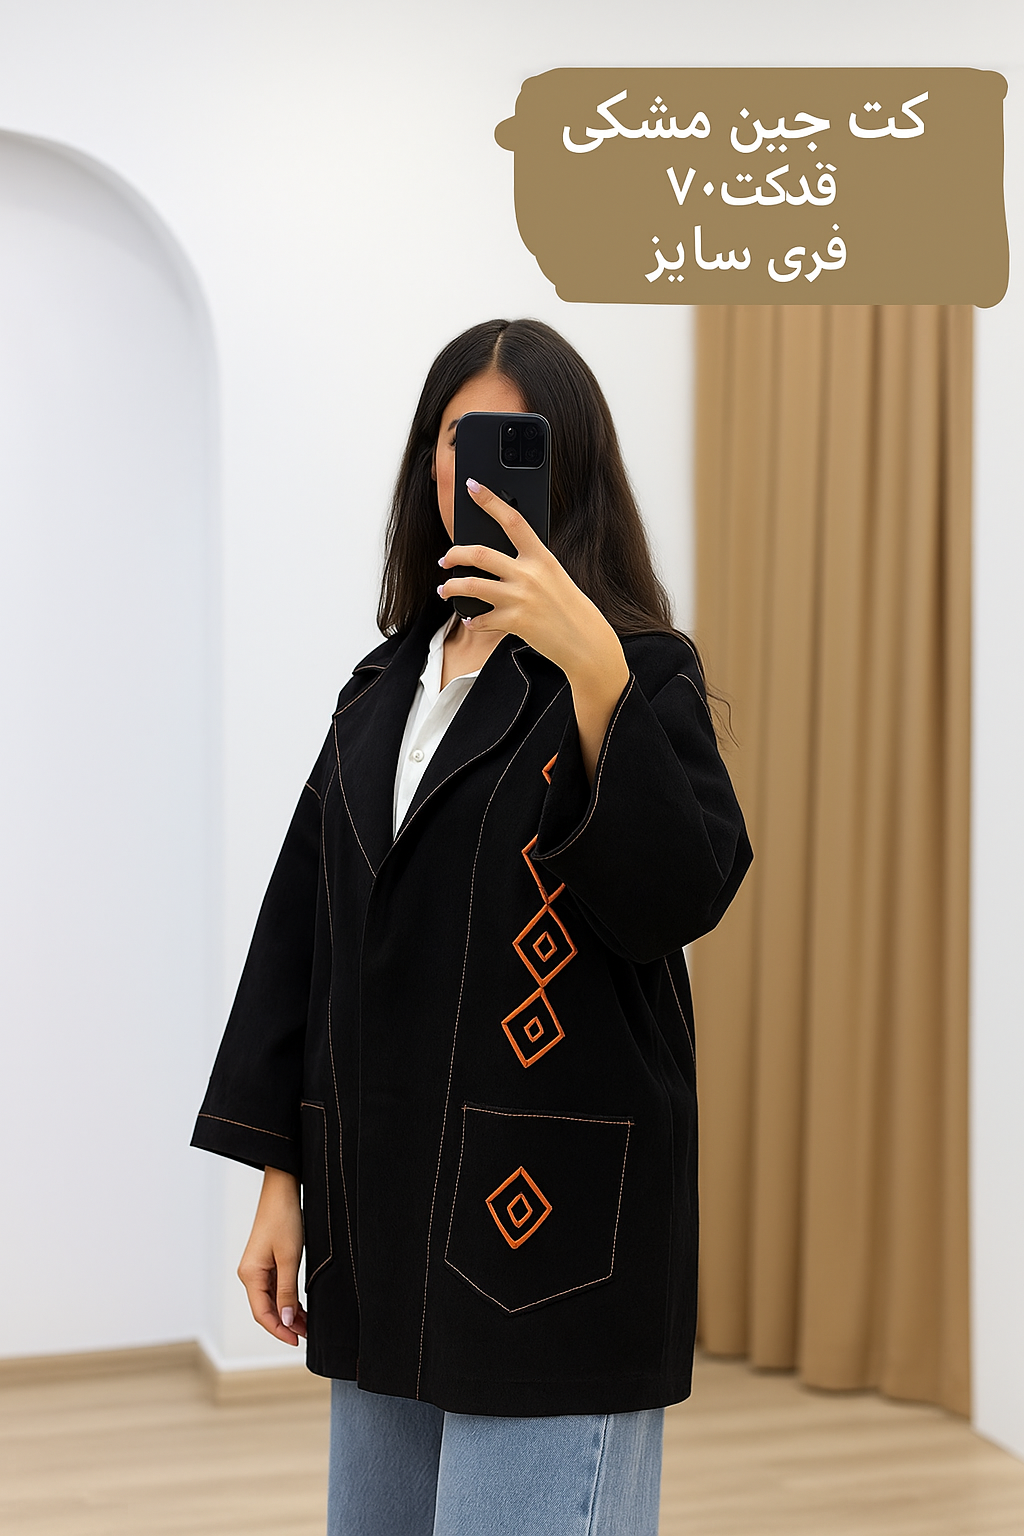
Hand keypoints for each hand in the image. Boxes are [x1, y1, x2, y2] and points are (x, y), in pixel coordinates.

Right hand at [237, 1166, 306, 1345]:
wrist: (282, 1191)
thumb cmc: (284, 1220)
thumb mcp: (288, 1258)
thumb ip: (287, 1291)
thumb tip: (286, 1321)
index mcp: (250, 1275)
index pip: (262, 1313)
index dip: (279, 1330)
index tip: (296, 1341)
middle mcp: (250, 1274)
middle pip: (266, 1309)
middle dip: (286, 1324)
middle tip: (307, 1335)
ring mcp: (257, 1269)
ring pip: (272, 1301)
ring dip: (288, 1314)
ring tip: (307, 1326)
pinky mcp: (266, 1263)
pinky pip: (275, 1289)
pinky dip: (288, 1300)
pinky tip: (301, 1309)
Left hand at [438, 480, 628, 781]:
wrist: (587, 643)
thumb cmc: (571, 609)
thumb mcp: (555, 577)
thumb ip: (530, 566)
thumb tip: (499, 562)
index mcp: (541, 557)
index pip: (512, 520)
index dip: (490, 500)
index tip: (472, 487)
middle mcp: (529, 574)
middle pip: (480, 554)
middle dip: (455, 553)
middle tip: (445, 557)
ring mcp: (521, 599)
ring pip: (472, 586)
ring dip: (452, 587)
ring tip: (444, 589)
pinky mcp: (515, 622)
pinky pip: (482, 619)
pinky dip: (472, 620)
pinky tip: (470, 620)